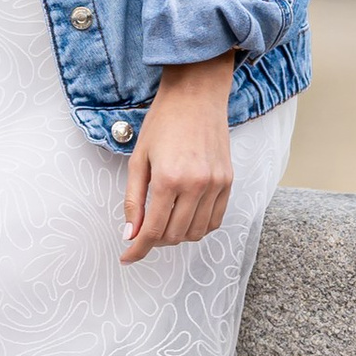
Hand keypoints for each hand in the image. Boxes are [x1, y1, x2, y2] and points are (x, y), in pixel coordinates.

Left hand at [120, 57, 235, 264]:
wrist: (195, 97)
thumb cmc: (162, 123)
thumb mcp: (138, 160)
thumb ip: (133, 200)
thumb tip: (129, 234)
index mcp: (169, 178)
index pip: (153, 230)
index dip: (138, 249)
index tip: (127, 258)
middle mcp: (196, 185)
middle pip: (175, 235)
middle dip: (155, 241)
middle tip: (143, 232)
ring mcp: (216, 185)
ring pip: (197, 233)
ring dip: (177, 236)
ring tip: (164, 223)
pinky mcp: (228, 182)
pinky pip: (215, 220)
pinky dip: (199, 227)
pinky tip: (185, 217)